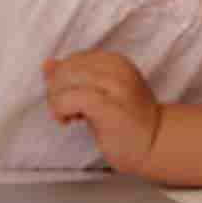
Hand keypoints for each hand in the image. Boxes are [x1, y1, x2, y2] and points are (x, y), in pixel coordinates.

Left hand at [43, 51, 161, 175]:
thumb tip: (47, 64)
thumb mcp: (101, 92)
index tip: (68, 99)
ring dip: (56, 100)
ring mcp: (115, 86)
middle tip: (63, 111)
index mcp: (116, 61)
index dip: (61, 80)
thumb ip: (76, 77)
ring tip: (68, 116)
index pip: (73, 59)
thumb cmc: (127, 120)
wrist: (154, 143)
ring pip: (65, 80)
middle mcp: (117, 68)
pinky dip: (61, 109)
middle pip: (66, 68)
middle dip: (55, 90)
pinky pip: (70, 98)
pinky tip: (69, 121)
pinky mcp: (109, 106)